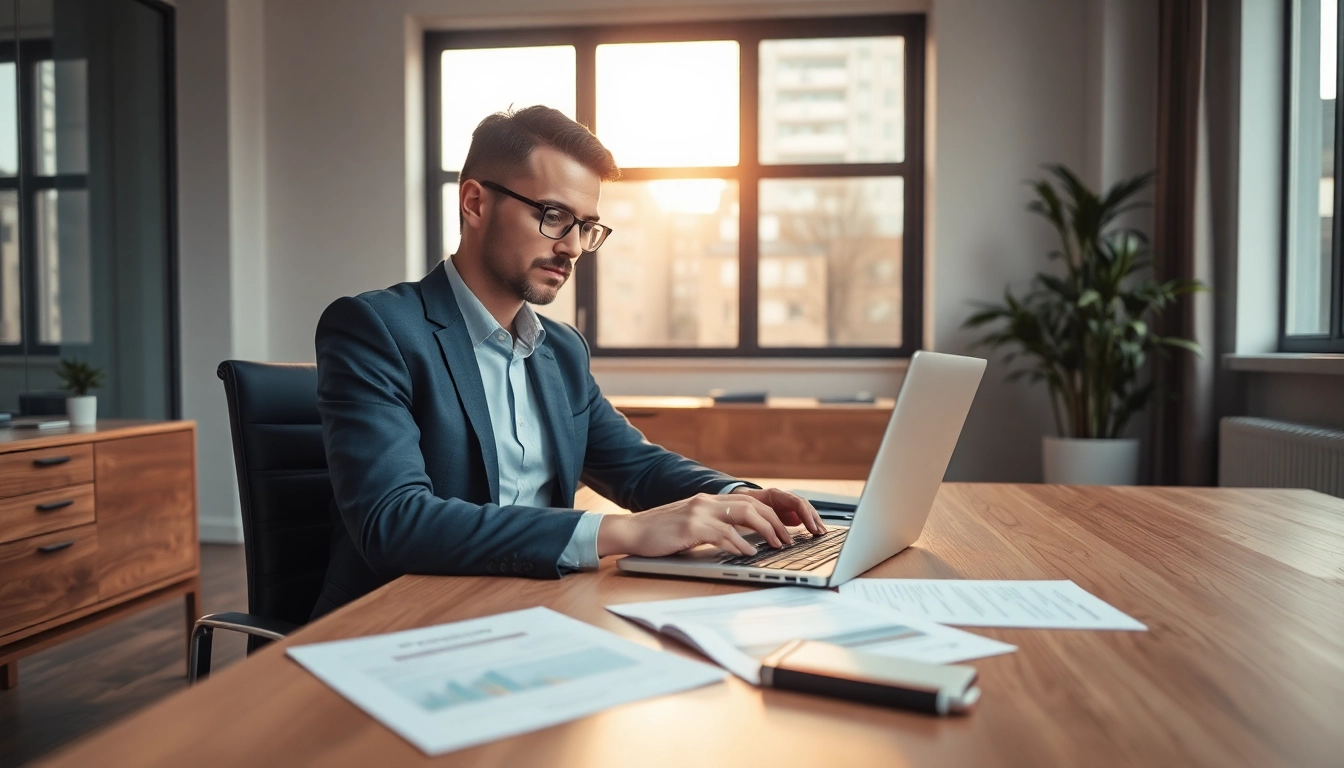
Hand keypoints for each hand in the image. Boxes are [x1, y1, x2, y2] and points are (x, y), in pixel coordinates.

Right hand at [596, 487, 826, 558]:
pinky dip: (740, 544)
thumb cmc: (660, 534)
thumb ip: (713, 527)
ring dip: (765, 531)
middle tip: (787, 539)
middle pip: (752, 505)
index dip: (771, 514)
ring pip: (744, 515)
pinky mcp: (691, 526)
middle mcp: (707, 501)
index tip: (785, 529)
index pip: (749, 501)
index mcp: (709, 501)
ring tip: (776, 545)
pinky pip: (724, 533)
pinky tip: (750, 553)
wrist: (631, 532)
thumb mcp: (691, 526)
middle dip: (775, 522)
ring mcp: (699, 511)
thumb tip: (740, 541)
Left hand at [727, 486, 824, 535]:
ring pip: (805, 511)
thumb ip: (754, 515)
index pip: (797, 503)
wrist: (739, 498)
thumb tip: (762, 526)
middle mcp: (783, 498)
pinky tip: (813, 532)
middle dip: (814, 519)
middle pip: (805, 506)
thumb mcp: (746, 508)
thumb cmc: (741, 502)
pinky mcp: (786, 512)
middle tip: (820, 532)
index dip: (806, 516)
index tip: (811, 528)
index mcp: (775, 495)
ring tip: (821, 533)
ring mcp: (786, 504)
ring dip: (814, 521)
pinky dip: (808, 524)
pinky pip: (801, 516)